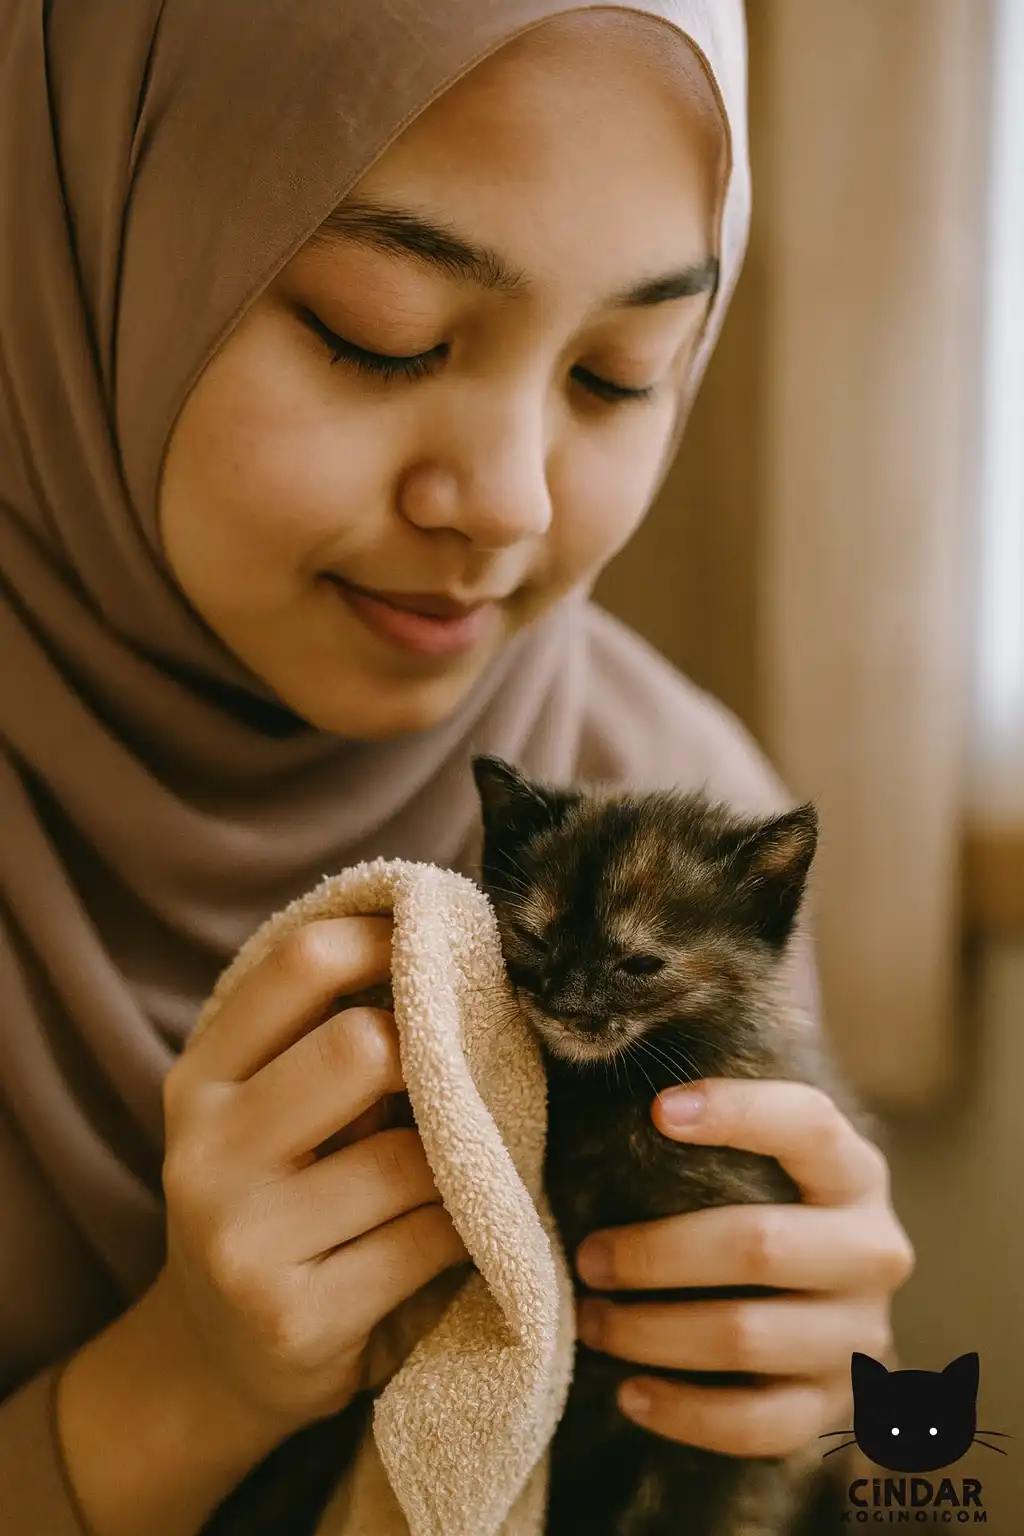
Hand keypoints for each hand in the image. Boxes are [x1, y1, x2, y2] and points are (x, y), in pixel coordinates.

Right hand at [157, 916, 468, 1440]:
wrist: (217, 1364)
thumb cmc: (277, 1205)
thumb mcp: (266, 1113)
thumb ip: (324, 1039)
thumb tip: (448, 949)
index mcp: (200, 1081)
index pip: (301, 965)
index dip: (386, 939)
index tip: (437, 949)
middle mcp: (206, 1153)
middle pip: (360, 1047)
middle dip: (431, 1058)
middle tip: (460, 1077)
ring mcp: (243, 1241)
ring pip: (408, 1156)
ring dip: (460, 1161)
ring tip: (464, 1168)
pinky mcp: (296, 1318)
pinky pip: (429, 1239)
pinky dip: (468, 1230)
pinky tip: (462, 1233)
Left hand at [572, 1079, 913, 1457]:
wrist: (828, 1311)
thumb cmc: (765, 1209)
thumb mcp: (763, 1162)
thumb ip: (715, 1133)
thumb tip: (615, 1105)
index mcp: (855, 1174)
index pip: (811, 1125)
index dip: (739, 1112)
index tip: (657, 1111)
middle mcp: (872, 1252)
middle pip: (760, 1246)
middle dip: (657, 1253)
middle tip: (589, 1257)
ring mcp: (858, 1335)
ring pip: (746, 1336)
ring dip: (651, 1332)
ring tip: (590, 1321)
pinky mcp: (834, 1407)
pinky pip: (757, 1423)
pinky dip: (685, 1412)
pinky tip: (631, 1392)